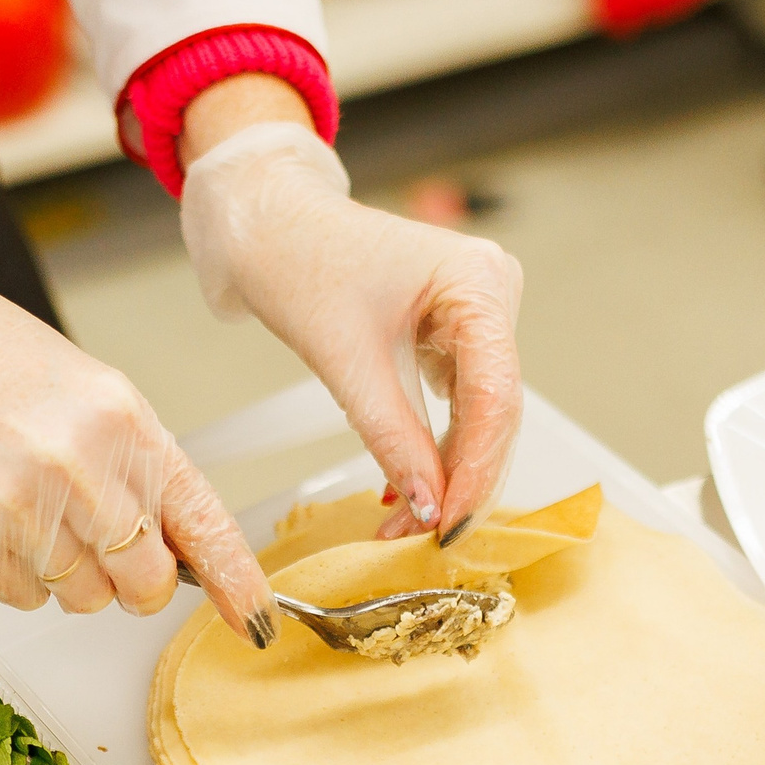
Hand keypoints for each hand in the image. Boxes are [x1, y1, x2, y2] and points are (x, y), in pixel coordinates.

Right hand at [0, 202, 277, 643]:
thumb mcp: (84, 391)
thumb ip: (135, 465)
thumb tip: (174, 545)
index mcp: (124, 423)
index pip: (202, 521)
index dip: (236, 582)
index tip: (257, 621)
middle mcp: (82, 469)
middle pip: (144, 582)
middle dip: (130, 578)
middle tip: (95, 540)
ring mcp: (24, 509)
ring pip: (82, 597)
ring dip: (64, 572)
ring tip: (25, 506)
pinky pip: (23, 597)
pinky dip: (14, 574)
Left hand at [177, 90, 522, 545]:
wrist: (267, 227)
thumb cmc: (299, 259)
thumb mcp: (345, 361)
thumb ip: (392, 436)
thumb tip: (427, 504)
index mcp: (479, 281)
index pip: (496, 396)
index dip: (477, 468)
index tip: (451, 523)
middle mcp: (492, 293)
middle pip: (495, 411)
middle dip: (459, 479)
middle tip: (426, 536)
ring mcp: (476, 314)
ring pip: (478, 416)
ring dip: (444, 472)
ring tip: (405, 521)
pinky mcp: (454, 334)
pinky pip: (456, 404)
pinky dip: (431, 448)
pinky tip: (406, 487)